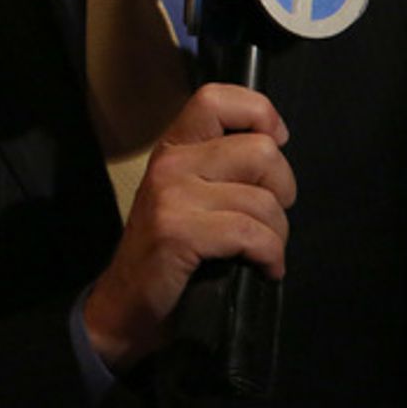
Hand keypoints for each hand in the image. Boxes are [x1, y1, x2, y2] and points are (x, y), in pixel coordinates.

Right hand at [82, 82, 295, 373]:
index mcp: (174, 147)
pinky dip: (270, 256)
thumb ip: (220, 166)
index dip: (260, 114)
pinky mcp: (177, 232)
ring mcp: (172, 196)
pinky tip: (264, 269)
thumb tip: (276, 148)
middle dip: (282, 189)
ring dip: (277, 234)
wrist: (124, 308)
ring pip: (263, 199)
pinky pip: (250, 234)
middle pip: (261, 151)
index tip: (274, 144)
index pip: (218, 98)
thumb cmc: (167, 254)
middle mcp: (171, 162)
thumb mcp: (187, 195)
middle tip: (270, 217)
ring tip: (264, 251)